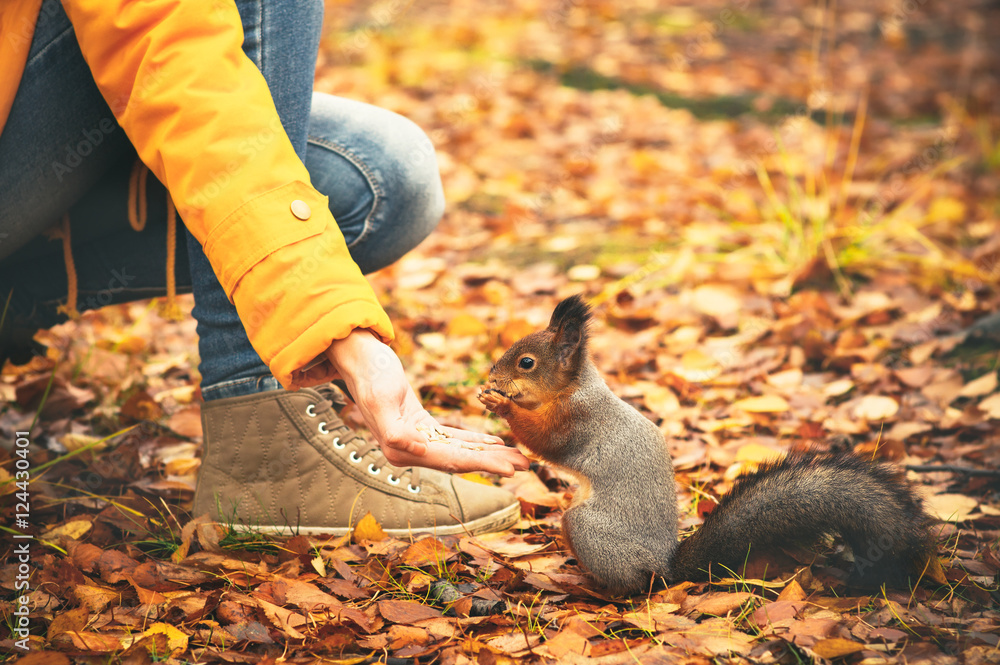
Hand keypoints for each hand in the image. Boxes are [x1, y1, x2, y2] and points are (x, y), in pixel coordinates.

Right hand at [324, 330, 529, 475]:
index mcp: (401, 448)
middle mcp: (409, 449)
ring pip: (460, 451)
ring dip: (489, 454)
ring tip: (517, 457)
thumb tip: (418, 452)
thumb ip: (395, 432)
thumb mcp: (379, 399)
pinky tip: (495, 443)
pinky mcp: (420, 426)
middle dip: (493, 463)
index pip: (450, 461)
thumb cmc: (369, 374)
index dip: (482, 465)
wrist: (359, 357)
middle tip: (525, 465)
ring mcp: (415, 439)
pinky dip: (474, 441)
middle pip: (459, 460)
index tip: (509, 468)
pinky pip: (453, 437)